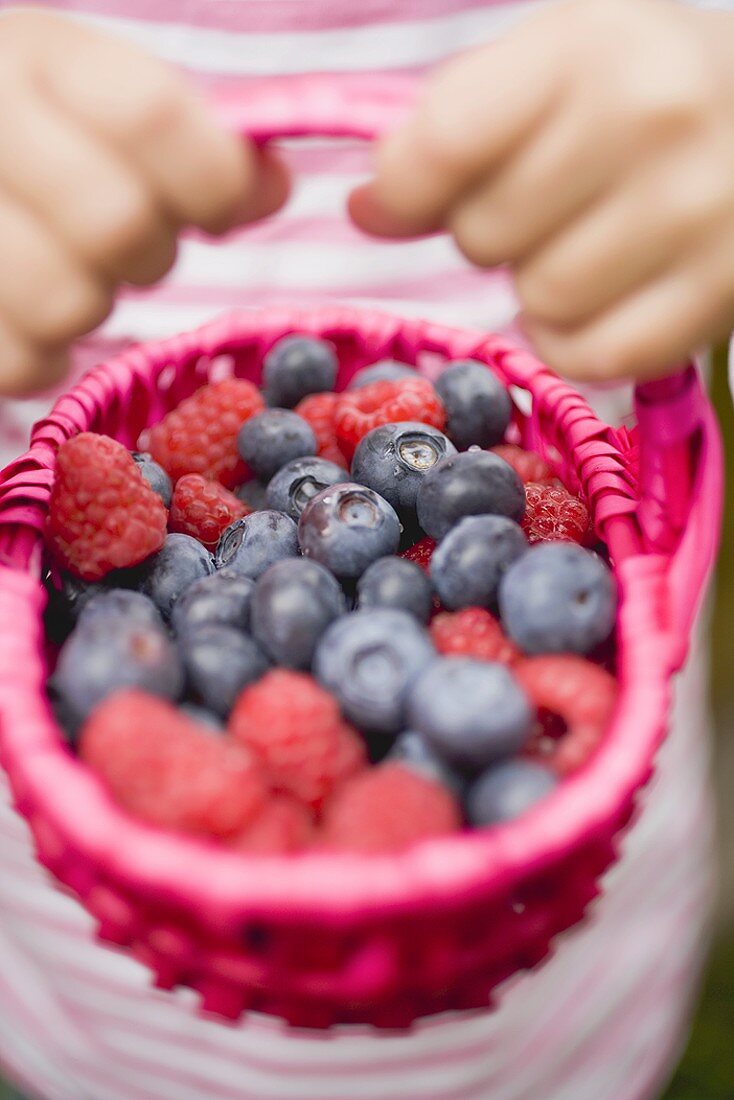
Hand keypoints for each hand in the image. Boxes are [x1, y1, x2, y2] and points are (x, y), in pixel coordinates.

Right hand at [0, 10, 287, 394]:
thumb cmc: (40, 137)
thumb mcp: (107, 100)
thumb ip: (197, 141)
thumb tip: (272, 188)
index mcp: (35, 59)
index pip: (151, 117)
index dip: (216, 180)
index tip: (222, 207)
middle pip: (117, 222)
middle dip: (149, 254)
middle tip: (129, 245)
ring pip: (67, 302)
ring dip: (92, 304)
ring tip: (69, 272)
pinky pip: (25, 362)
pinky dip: (45, 354)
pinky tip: (27, 313)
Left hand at [351, 0, 733, 380]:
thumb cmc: (640, 91)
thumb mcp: (551, 66)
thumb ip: (452, 127)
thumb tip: (367, 210)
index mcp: (589, 44)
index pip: (444, 143)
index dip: (398, 192)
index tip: (390, 204)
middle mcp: (652, 118)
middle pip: (483, 236)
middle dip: (490, 231)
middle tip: (543, 205)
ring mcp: (695, 210)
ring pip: (537, 301)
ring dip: (538, 288)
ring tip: (585, 243)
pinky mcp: (720, 290)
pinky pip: (591, 356)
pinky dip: (577, 340)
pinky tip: (603, 295)